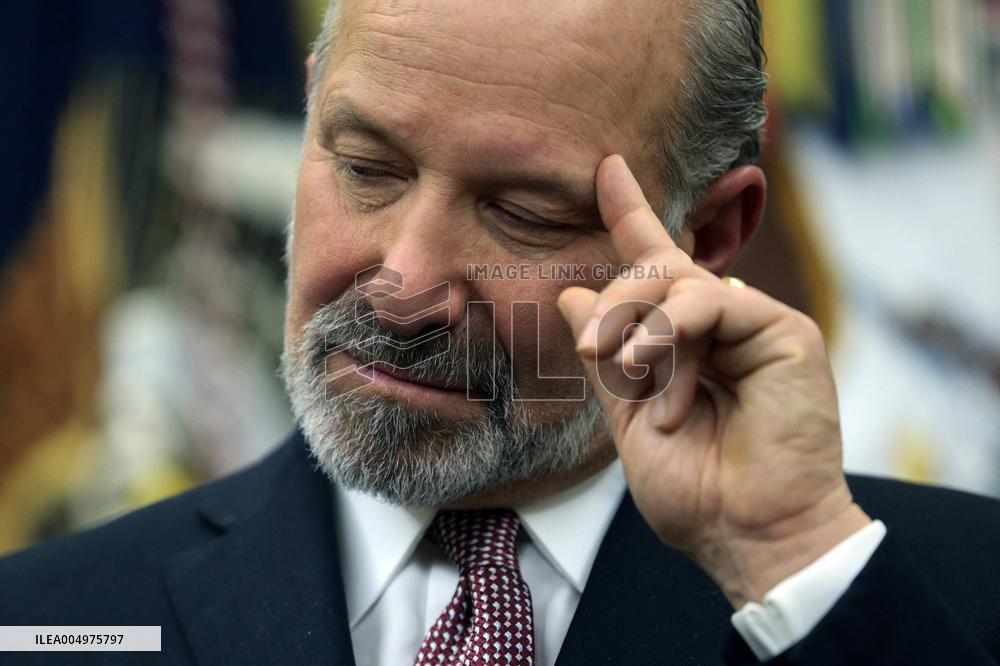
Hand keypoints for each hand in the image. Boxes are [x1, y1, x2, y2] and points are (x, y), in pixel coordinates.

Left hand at [557, 155, 870, 607]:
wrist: (748, 537)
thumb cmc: (694, 491)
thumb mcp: (627, 418)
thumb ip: (607, 356)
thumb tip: (573, 296)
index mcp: (686, 343)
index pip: (658, 265)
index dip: (631, 214)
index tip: (606, 168)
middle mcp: (722, 325)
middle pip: (657, 270)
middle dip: (618, 302)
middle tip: (597, 348)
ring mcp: (755, 324)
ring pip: (679, 283)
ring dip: (640, 328)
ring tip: (629, 374)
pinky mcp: (784, 332)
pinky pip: (711, 302)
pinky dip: (673, 335)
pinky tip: (657, 373)